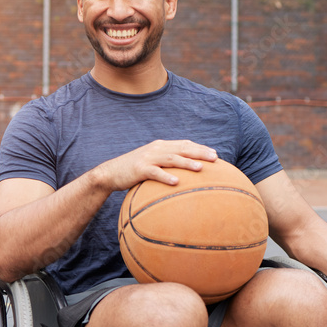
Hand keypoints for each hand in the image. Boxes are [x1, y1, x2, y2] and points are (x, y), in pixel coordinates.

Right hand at [95, 139, 216, 191]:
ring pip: (171, 158)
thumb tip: (184, 175)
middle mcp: (156, 149)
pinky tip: (177, 182)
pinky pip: (155, 173)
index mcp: (161, 146)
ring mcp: (148, 158)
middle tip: (215, 158)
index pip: (184, 144)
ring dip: (187, 162)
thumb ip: (166, 165)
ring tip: (200, 168)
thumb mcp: (152, 164)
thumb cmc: (134, 171)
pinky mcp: (140, 169)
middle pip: (182, 148)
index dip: (200, 148)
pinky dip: (166, 177)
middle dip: (199, 152)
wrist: (110, 173)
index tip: (215, 155)